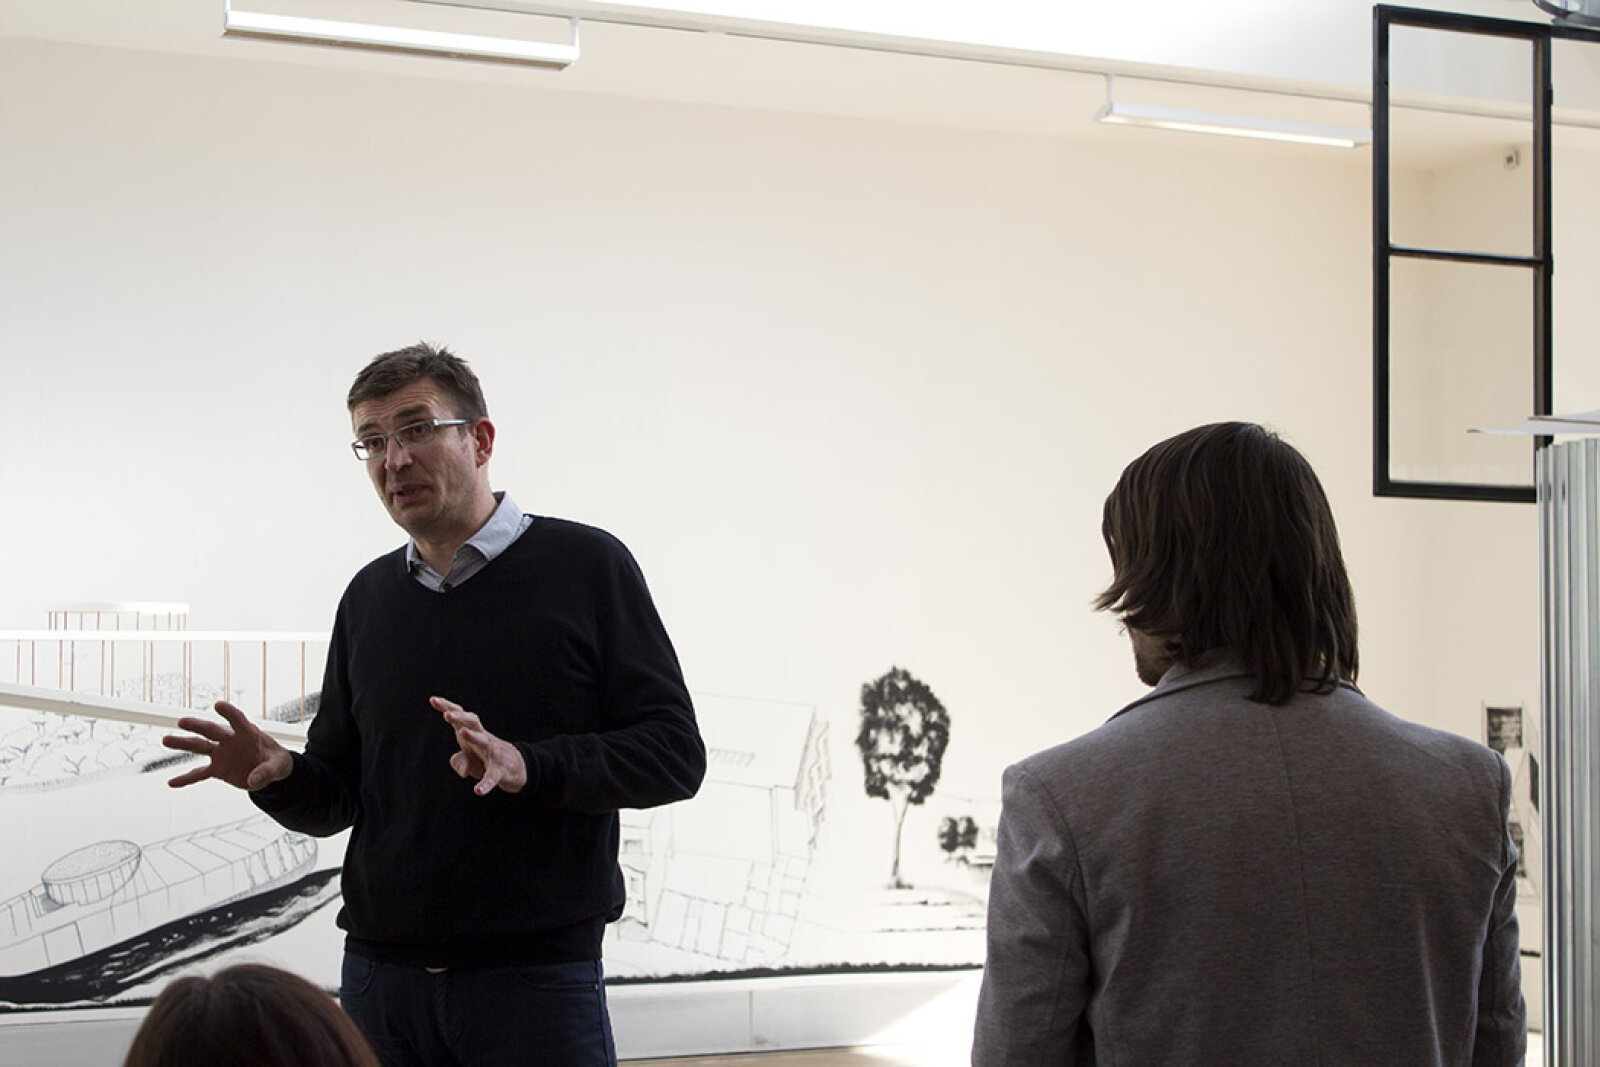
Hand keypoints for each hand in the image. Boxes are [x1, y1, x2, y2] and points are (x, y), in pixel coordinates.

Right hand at [163, 701, 293, 790]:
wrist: (270, 770)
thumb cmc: (275, 760)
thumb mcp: (278, 765)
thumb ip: (267, 771)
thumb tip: (253, 781)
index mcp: (248, 733)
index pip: (238, 720)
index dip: (229, 712)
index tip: (218, 705)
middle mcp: (230, 740)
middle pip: (212, 731)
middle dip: (198, 726)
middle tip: (182, 721)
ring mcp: (221, 754)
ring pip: (200, 747)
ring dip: (183, 743)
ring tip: (166, 739)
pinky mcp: (217, 769)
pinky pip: (199, 774)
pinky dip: (186, 778)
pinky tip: (172, 782)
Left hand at [434, 696, 526, 795]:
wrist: (515, 767)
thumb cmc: (486, 758)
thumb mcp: (469, 759)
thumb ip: (458, 761)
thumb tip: (460, 767)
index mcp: (472, 733)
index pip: (459, 717)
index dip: (447, 707)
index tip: (433, 699)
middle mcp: (483, 738)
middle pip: (473, 722)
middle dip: (460, 717)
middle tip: (447, 715)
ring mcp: (493, 753)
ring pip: (484, 741)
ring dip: (473, 736)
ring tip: (462, 733)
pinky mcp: (500, 770)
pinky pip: (492, 776)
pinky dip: (486, 783)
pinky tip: (478, 791)